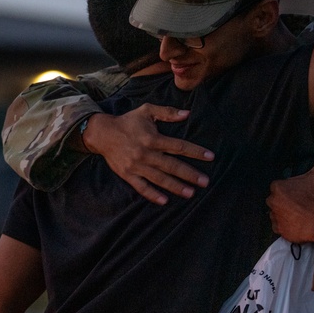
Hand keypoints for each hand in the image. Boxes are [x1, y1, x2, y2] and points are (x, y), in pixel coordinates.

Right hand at [83, 105, 214, 204]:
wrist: (102, 134)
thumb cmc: (127, 121)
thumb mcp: (147, 111)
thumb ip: (167, 113)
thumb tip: (187, 114)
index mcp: (152, 138)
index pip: (179, 146)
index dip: (196, 151)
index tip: (210, 157)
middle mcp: (145, 154)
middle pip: (172, 165)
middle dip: (190, 174)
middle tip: (205, 182)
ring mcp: (136, 166)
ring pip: (159, 179)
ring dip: (175, 187)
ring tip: (190, 193)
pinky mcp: (127, 175)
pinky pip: (141, 187)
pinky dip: (152, 195)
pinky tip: (165, 201)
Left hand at [266, 155, 313, 242]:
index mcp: (277, 187)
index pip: (279, 186)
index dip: (290, 189)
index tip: (300, 192)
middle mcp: (271, 201)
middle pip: (276, 199)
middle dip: (285, 201)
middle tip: (299, 203)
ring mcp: (274, 216)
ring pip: (276, 212)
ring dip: (284, 213)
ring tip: (298, 214)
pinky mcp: (278, 230)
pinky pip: (279, 226)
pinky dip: (285, 226)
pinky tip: (295, 223)